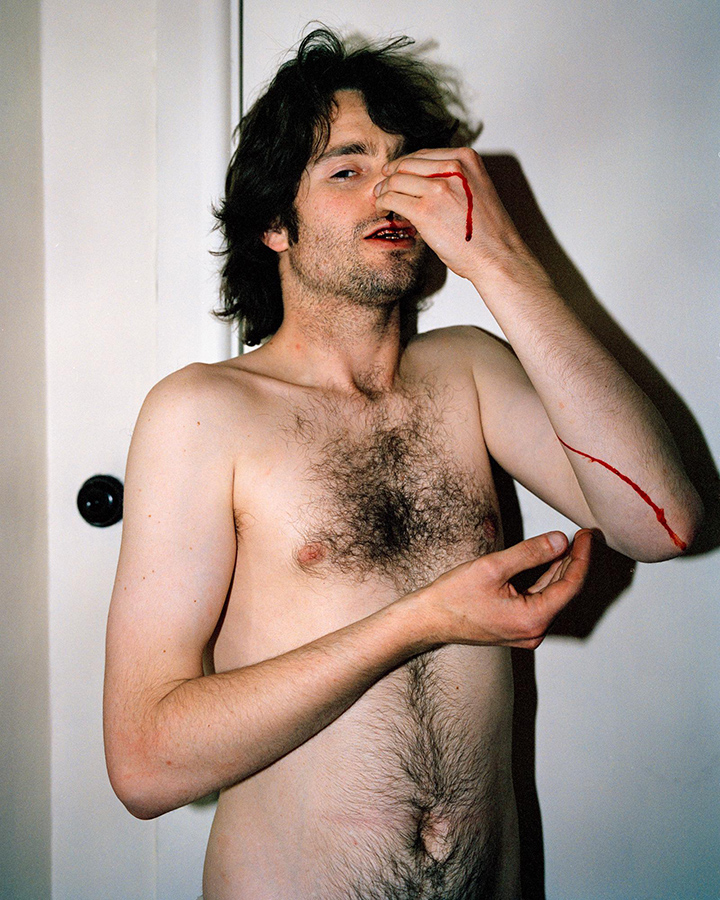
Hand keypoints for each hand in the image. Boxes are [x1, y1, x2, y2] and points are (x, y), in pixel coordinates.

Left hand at [374, 148, 531, 281]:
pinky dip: (382, 203)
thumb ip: (453, 177)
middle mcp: (452, 168)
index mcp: (466, 158)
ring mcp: (438, 188)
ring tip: (380, 201)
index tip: (395, 175)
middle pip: (406, 165)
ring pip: (395, 180)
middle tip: (382, 189)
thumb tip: (419, 178)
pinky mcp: (425, 211)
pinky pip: (391, 199)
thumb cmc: (487, 230)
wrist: (497, 255)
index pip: (423, 155)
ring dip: (383, 191)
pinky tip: (383, 211)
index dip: (404, 165)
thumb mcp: (475, 188)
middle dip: (390, 176)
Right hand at [419, 529, 592, 648]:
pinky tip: (550, 561)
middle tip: (583, 535)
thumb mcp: (493, 567)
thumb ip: (530, 553)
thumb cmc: (453, 597)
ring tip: (571, 543)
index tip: (586, 535)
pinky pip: (539, 601)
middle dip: (575, 561)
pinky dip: (545, 580)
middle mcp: (534, 631)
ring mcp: (526, 632)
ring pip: (553, 595)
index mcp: (533, 619)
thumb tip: (560, 540)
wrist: (427, 620)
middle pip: (565, 591)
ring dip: (561, 569)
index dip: (582, 556)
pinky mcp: (517, 627)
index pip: (570, 584)